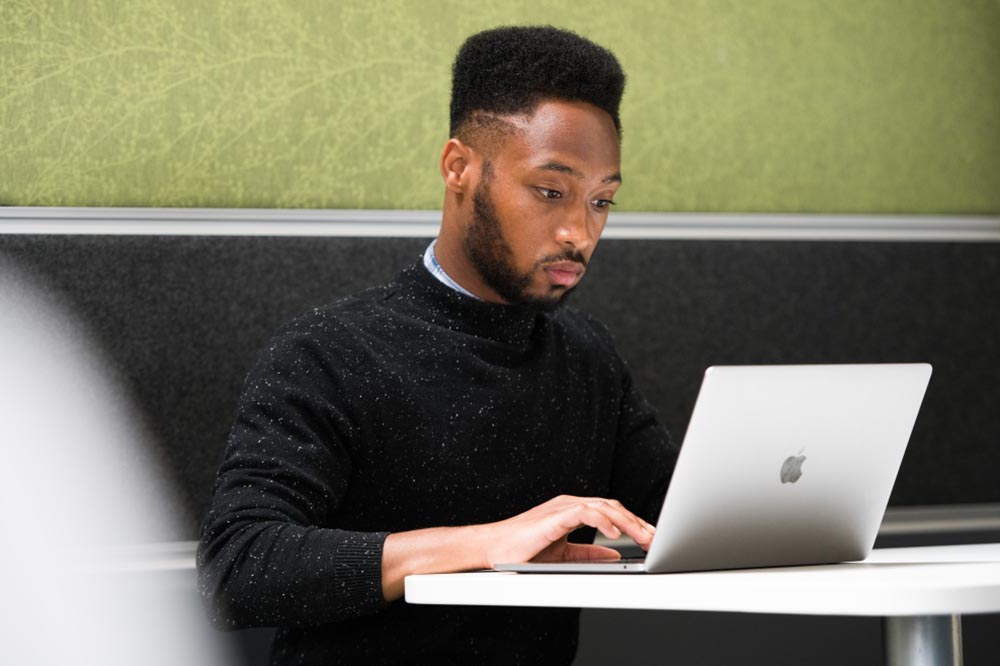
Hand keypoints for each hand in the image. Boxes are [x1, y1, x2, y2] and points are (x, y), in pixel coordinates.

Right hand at [480, 495, 655, 566]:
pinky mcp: (555, 515)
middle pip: (612, 507)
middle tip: (655, 539)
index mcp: (573, 511)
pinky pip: (585, 512)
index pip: (611, 511)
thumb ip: (589, 553)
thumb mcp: (564, 554)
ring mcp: (562, 507)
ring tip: (643, 537)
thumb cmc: (522, 550)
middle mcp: (570, 504)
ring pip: (604, 507)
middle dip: (637, 523)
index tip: (651, 537)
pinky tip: (615, 534)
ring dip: (627, 522)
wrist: (494, 549)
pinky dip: (603, 521)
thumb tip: (615, 554)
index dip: (633, 523)